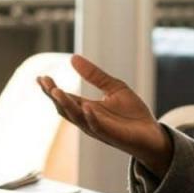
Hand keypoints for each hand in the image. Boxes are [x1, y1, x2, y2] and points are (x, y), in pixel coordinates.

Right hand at [36, 55, 173, 174]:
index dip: (51, 88)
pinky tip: (86, 106)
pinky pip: (97, 126)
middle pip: (64, 108)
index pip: (64, 98)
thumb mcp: (114, 87)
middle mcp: (87, 119)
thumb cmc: (132, 114)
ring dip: (66, 104)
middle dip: (53, 95)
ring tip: (55, 90)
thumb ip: (94, 75)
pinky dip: (90, 117)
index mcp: (86, 108)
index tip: (40, 77)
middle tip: (44, 81)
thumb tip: (72, 57)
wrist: (153, 135)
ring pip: (76, 117)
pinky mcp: (111, 135)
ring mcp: (98, 128)